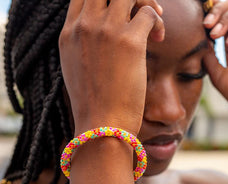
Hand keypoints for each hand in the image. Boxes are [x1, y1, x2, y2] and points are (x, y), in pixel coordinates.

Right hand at [59, 0, 164, 134]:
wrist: (101, 126)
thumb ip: (84, 44)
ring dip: (145, 0)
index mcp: (68, 32)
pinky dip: (158, 21)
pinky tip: (159, 39)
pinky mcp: (130, 41)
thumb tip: (101, 36)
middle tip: (138, 9)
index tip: (120, 11)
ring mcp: (106, 30)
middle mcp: (84, 25)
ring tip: (153, 20)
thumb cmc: (93, 104)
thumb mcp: (76, 68)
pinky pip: (149, 12)